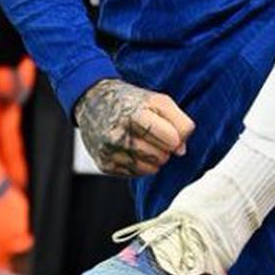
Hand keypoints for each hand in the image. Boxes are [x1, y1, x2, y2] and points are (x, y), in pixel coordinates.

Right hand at [74, 78, 194, 176]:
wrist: (93, 102)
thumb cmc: (130, 101)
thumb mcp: (158, 100)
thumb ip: (179, 121)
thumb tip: (181, 150)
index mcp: (134, 115)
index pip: (172, 138)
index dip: (177, 137)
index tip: (173, 132)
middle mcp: (119, 135)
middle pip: (162, 156)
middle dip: (165, 147)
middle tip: (155, 134)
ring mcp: (110, 152)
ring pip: (151, 168)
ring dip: (154, 157)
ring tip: (144, 140)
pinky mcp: (105, 165)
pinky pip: (137, 174)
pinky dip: (141, 164)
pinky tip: (132, 148)